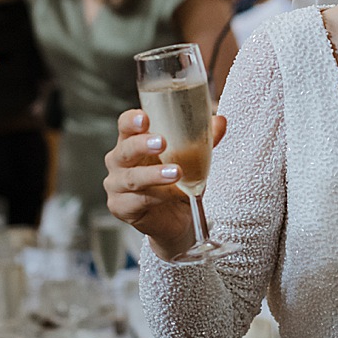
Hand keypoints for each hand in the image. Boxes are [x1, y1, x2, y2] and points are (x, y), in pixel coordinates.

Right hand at [103, 109, 228, 262]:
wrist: (177, 219)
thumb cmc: (177, 182)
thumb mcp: (192, 158)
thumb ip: (203, 140)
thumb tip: (220, 121)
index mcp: (132, 142)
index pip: (125, 126)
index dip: (132, 120)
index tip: (144, 118)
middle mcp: (119, 162)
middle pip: (125, 150)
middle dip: (142, 145)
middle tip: (162, 143)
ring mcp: (117, 185)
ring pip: (132, 177)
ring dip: (154, 174)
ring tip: (176, 172)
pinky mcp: (121, 207)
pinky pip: (139, 200)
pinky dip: (158, 196)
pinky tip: (173, 194)